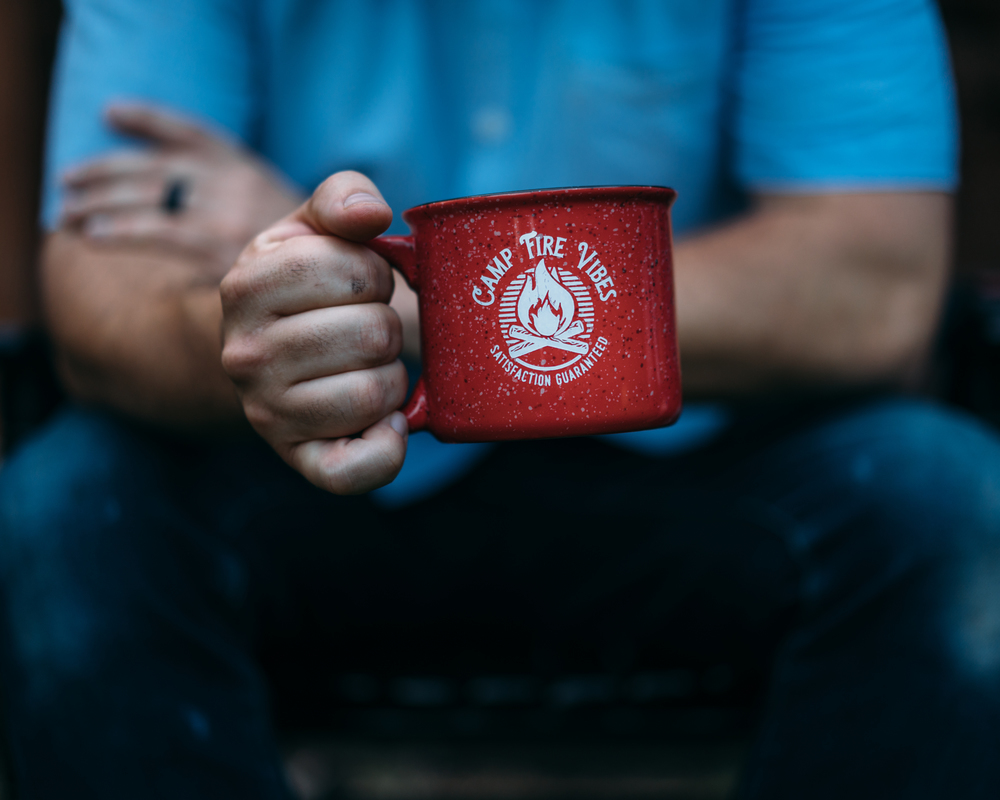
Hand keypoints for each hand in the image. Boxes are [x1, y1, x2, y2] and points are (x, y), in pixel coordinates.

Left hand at [60, 102, 302, 278]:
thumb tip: (190, 193)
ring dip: (98, 202)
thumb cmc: (308, 253)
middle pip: (155, 166)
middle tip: (69, 181)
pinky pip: (159, 231)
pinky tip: (93, 234)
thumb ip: (241, 193)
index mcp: (246, 165)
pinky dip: (120, 230)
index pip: (190, 131)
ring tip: (66, 213)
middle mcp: (234, 181)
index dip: (147, 118)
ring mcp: (228, 212)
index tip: (111, 112)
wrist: (346, 276)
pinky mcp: (221, 246)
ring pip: (148, 196)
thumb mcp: (285, 208)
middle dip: (103, 171)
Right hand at [220, 171, 409, 493]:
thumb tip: (371, 213)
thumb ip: (340, 197)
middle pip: (373, 335)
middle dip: (386, 325)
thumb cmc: (301, 285)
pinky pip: (356, 471)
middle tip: (364, 327)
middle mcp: (247, 356)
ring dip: (392, 377)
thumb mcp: (309, 228)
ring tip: (366, 366)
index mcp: (246, 287)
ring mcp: (269, 414)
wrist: (262, 349)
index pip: (356, 271)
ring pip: (376, 394)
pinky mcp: (299, 459)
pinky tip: (386, 423)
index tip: (357, 282)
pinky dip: (386, 449)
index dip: (375, 273)